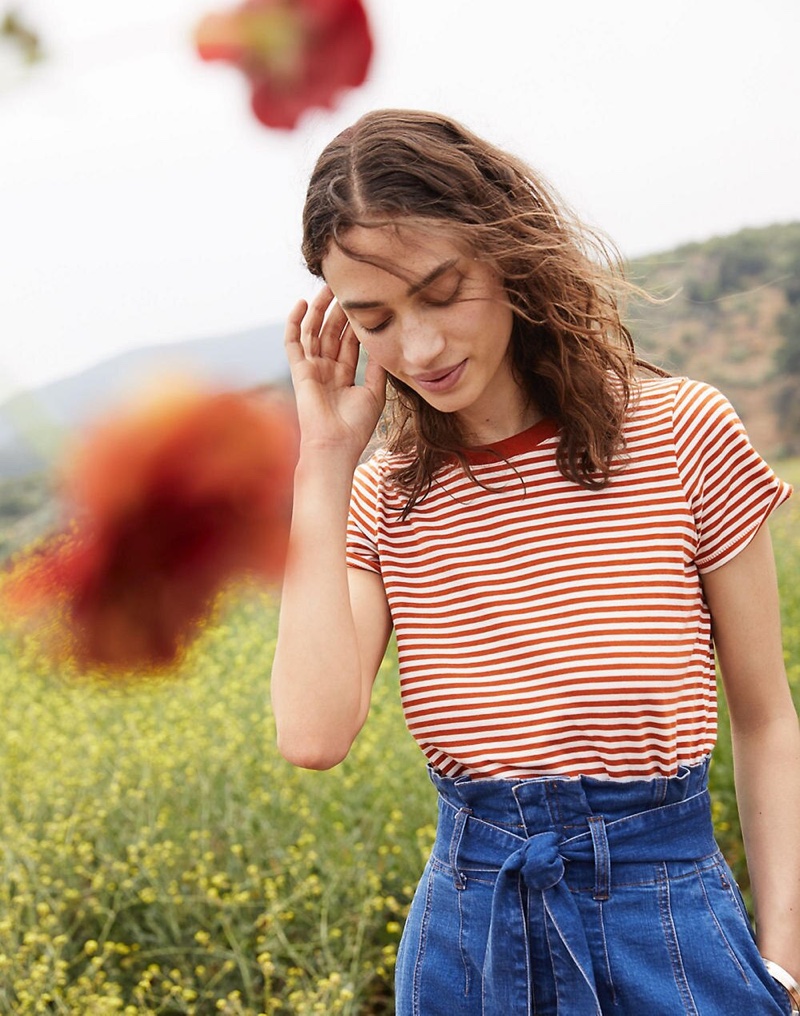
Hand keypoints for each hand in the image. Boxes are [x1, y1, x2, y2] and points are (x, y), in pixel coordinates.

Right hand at [284, 286, 386, 460]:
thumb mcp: (374, 393)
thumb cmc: (355, 427)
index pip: (348, 343)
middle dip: (338, 311)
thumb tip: (385, 343)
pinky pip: (293, 342)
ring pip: (313, 332)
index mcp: (342, 376)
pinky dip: (295, 322)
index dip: (355, 324)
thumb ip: (377, 368)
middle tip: (346, 288)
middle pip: (331, 334)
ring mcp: (311, 370)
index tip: (365, 304)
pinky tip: (302, 303)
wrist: (336, 445)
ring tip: (327, 288)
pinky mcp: (299, 371)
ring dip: (319, 310)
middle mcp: (326, 371)